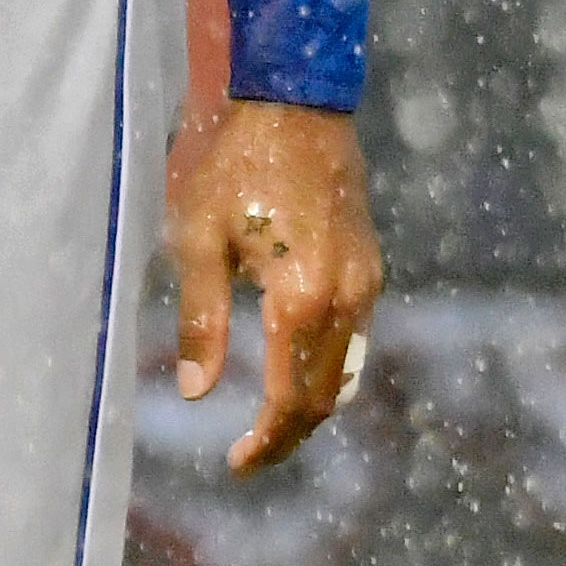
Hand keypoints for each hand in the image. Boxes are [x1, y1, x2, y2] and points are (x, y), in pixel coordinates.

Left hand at [164, 97, 381, 473]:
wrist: (296, 101)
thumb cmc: (234, 165)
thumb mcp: (198, 239)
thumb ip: (202, 320)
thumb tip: (194, 392)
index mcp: (301, 298)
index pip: (290, 398)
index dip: (267, 441)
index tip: (237, 464)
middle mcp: (346, 298)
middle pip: (325, 395)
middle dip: (289, 434)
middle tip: (250, 455)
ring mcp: (366, 281)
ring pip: (347, 370)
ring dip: (312, 404)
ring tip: (270, 421)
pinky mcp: (371, 264)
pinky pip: (355, 336)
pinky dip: (327, 367)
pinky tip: (292, 365)